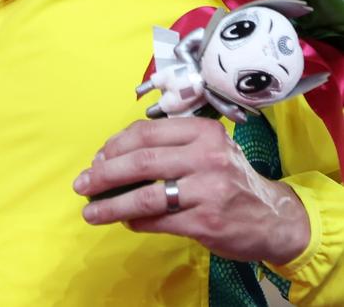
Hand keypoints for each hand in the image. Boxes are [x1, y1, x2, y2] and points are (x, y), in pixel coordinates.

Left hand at [73, 118, 309, 265]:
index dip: (115, 145)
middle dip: (104, 173)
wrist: (273, 217)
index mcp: (203, 131)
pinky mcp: (207, 223)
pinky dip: (135, 220)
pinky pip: (159, 220)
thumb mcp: (206, 150)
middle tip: (81, 184)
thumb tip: (110, 159)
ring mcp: (208, 190)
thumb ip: (168, 148)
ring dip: (111, 204)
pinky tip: (124, 220)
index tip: (97, 158)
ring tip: (90, 211)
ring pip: (146, 195)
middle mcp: (207, 157)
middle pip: (141, 160)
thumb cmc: (228, 178)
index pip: (147, 131)